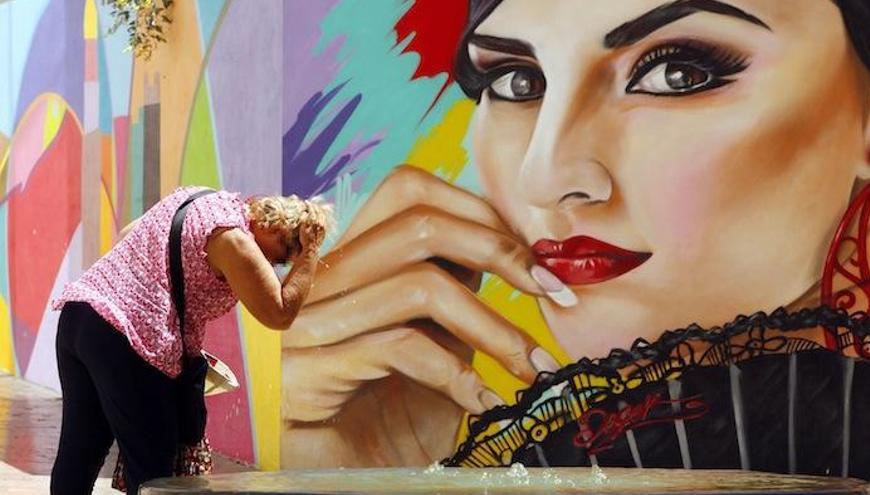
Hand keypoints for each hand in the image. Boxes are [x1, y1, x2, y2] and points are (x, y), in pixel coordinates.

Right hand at [281, 166, 559, 467]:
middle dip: (499, 251)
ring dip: (495, 327)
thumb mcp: (435, 337)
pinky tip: (485, 404)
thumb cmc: (394, 414)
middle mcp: (321, 281)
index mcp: (350, 260)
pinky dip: (459, 376)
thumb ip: (457, 284)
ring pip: (418, 285)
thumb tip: (521, 242)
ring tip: (533, 368)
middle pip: (417, 222)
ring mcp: (307, 324)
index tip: (538, 258)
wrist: (346, 480)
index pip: (409, 190)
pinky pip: (400, 347)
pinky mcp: (305, 372)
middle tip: (554, 292)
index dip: (481, 212)